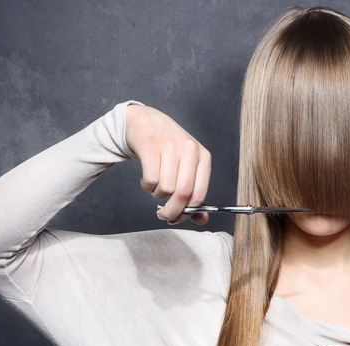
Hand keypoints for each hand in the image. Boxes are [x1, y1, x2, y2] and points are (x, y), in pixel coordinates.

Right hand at [125, 104, 210, 224]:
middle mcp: (190, 150)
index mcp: (203, 157)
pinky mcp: (151, 146)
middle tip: (164, 215)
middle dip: (171, 212)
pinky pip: (151, 180)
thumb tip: (201, 220)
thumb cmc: (168, 149)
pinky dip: (147, 186)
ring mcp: (170, 146)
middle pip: (183, 194)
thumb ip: (194, 193)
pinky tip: (147, 179)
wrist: (146, 122)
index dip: (188, 213)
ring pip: (166, 188)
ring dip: (157, 195)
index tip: (178, 218)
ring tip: (156, 186)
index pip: (199, 195)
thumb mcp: (187, 168)